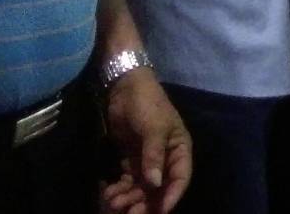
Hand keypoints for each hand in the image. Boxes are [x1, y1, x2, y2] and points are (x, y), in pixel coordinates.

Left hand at [103, 70, 191, 213]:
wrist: (124, 87)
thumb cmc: (147, 104)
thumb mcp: (154, 128)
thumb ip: (154, 156)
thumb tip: (154, 184)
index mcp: (179, 150)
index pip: (180, 178)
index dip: (172, 196)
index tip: (160, 211)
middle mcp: (165, 159)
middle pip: (159, 189)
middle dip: (146, 203)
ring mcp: (147, 161)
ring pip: (141, 188)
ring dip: (129, 198)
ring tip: (114, 203)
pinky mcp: (131, 160)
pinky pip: (127, 182)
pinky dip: (120, 190)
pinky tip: (109, 194)